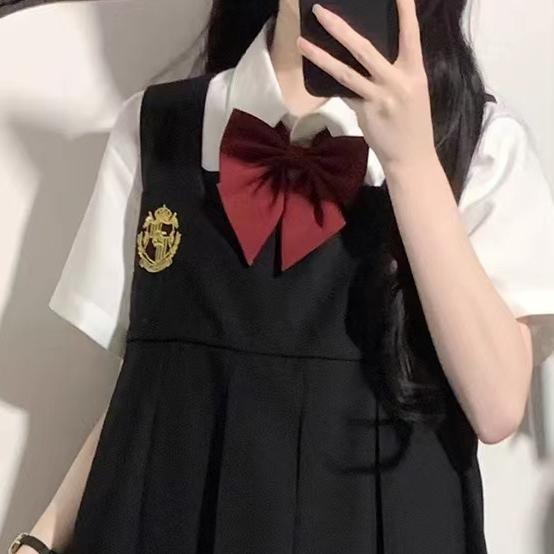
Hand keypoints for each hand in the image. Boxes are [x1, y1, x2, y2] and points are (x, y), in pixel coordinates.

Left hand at [297, 0, 436, 174]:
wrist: (411, 157)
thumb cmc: (412, 123)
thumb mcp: (413, 91)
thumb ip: (394, 72)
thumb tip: (367, 57)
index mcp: (415, 71)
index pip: (410, 33)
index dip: (404, 10)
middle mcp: (397, 81)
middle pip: (364, 49)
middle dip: (340, 28)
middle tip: (320, 11)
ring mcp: (379, 98)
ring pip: (345, 72)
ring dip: (320, 56)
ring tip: (301, 42)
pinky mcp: (365, 113)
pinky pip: (343, 93)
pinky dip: (330, 83)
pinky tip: (314, 72)